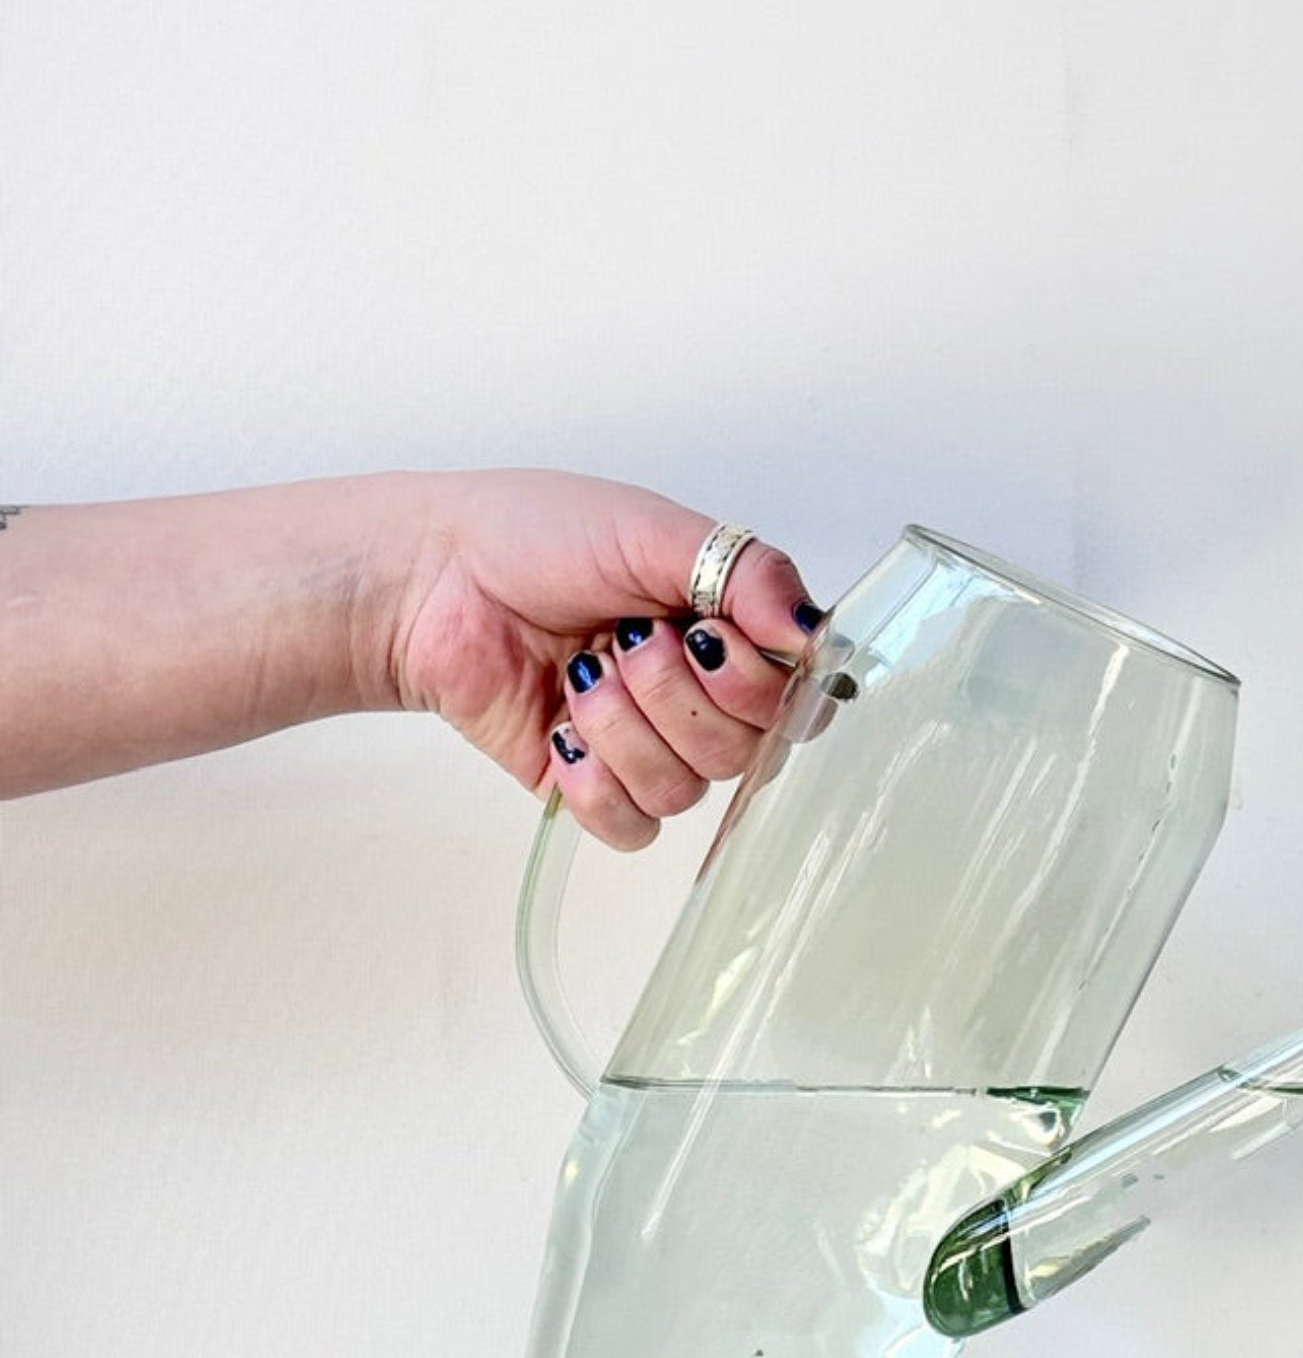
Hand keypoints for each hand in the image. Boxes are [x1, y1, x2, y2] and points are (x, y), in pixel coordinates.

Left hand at [391, 470, 822, 847]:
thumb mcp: (654, 531)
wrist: (433, 579)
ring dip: (624, 728)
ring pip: (684, 790)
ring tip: (578, 672)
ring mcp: (645, 747)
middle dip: (675, 694)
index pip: (796, 701)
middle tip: (623, 639)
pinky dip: (596, 783)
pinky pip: (631, 827)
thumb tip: (815, 633)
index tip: (703, 628)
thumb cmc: (538, 537)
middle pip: (743, 752)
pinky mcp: (589, 788)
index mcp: (729, 634)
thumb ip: (748, 573)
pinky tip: (563, 730)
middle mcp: (698, 697)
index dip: (753, 679)